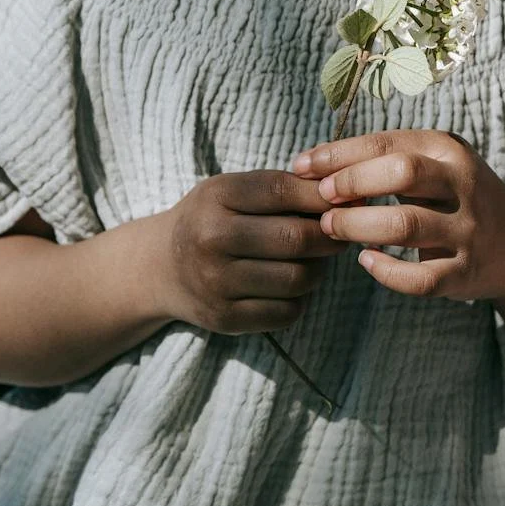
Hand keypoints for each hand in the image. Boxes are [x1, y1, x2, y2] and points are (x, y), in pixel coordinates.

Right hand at [155, 171, 342, 335]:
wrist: (160, 267)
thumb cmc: (212, 219)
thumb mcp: (233, 190)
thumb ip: (282, 187)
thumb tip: (342, 190)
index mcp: (216, 197)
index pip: (283, 191)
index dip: (322, 197)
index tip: (344, 201)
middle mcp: (211, 238)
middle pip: (296, 238)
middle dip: (329, 236)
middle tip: (339, 234)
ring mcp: (216, 282)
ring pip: (298, 278)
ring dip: (318, 269)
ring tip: (313, 259)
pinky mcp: (224, 318)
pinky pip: (287, 312)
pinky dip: (300, 299)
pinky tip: (290, 285)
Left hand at [290, 130, 504, 302]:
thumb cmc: (455, 196)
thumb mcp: (433, 165)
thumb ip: (382, 162)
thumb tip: (313, 165)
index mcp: (448, 150)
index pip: (385, 142)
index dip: (338, 155)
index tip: (302, 166)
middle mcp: (463, 184)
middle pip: (400, 172)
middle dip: (351, 183)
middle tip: (321, 198)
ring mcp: (468, 230)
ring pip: (405, 225)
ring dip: (358, 226)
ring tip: (330, 228)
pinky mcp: (466, 271)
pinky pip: (419, 278)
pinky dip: (386, 272)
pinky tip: (366, 262)